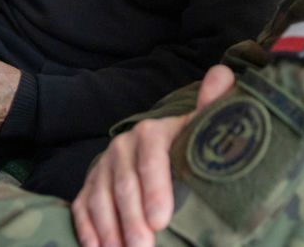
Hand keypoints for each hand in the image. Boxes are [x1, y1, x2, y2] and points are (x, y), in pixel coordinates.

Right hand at [71, 65, 235, 246]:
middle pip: (124, 185)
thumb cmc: (187, 146)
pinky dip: (86, 229)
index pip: (151, 158)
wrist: (160, 151)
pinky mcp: (90, 185)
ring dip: (109, 229)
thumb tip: (222, 74)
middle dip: (132, 219)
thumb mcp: (200, 128)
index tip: (161, 220)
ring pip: (100, 198)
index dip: (155, 188)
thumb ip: (212, 106)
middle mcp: (122, 147)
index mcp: (151, 132)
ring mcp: (103, 167)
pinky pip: (81, 206)